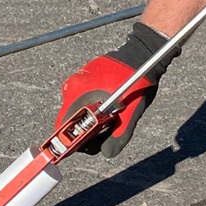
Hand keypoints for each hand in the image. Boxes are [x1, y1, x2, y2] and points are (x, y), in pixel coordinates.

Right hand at [55, 22, 179, 156]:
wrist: (143, 53)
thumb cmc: (137, 79)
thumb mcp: (131, 112)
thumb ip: (119, 135)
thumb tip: (108, 153)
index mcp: (78, 93)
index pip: (63, 125)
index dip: (72, 140)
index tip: (87, 145)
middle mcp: (72, 86)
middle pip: (70, 119)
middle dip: (85, 130)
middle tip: (105, 131)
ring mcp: (77, 79)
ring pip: (77, 109)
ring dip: (90, 119)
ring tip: (111, 117)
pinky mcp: (84, 76)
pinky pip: (82, 98)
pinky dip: (92, 107)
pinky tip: (109, 107)